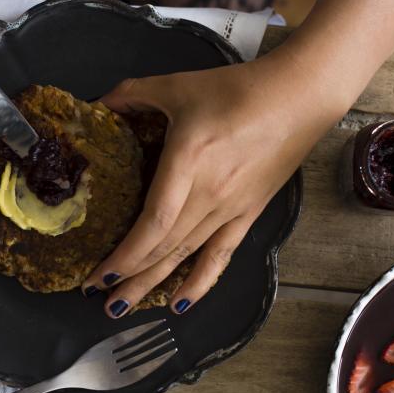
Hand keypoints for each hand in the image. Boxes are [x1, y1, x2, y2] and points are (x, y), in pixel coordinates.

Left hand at [83, 49, 346, 316]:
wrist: (299, 97)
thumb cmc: (239, 90)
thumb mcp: (177, 85)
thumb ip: (133, 94)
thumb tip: (99, 104)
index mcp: (188, 162)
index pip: (154, 223)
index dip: (126, 254)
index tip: (99, 273)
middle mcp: (209, 195)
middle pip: (164, 248)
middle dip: (128, 277)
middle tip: (94, 295)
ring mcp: (231, 209)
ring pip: (186, 257)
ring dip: (153, 285)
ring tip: (123, 307)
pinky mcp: (248, 214)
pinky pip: (220, 256)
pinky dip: (199, 283)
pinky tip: (179, 304)